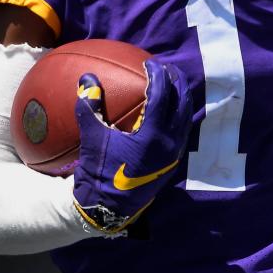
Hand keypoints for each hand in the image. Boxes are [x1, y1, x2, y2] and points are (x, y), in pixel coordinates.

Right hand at [72, 59, 192, 235]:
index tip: (150, 63)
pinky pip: (181, 133)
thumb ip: (89, 106)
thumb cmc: (99, 173)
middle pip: (182, 104)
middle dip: (177, 82)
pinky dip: (177, 117)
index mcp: (153, 136)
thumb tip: (86, 77)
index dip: (158, 75)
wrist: (108, 209)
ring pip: (185, 119)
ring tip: (172, 86)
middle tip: (167, 68)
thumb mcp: (92, 138)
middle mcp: (170, 144)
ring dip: (180, 99)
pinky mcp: (171, 164)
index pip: (162, 96)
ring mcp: (173, 156)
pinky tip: (166, 113)